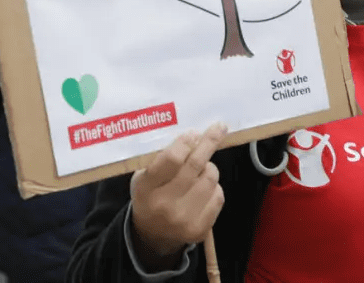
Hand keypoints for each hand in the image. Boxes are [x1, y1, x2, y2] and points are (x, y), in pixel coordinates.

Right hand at [129, 123, 227, 269]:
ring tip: (201, 168)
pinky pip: (218, 196)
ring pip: (210, 178)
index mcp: (146, 188)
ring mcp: (184, 219)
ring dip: (209, 167)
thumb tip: (194, 136)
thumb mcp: (145, 176)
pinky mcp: (200, 229)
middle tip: (219, 128)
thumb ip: (163, 158)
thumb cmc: (151, 196)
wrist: (153, 235)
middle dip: (209, 142)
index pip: (172, 159)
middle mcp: (165, 205)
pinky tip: (203, 188)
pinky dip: (214, 186)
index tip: (193, 133)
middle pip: (195, 165)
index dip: (186, 142)